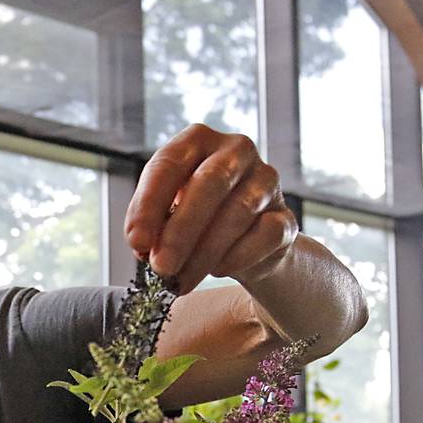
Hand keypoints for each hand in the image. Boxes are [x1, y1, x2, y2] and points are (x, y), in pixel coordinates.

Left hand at [125, 124, 297, 294]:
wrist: (244, 245)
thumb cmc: (195, 221)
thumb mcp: (165, 215)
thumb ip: (152, 224)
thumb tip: (143, 245)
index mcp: (198, 141)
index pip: (169, 163)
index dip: (149, 204)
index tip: (137, 241)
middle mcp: (236, 151)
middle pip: (210, 183)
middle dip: (181, 230)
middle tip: (162, 266)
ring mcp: (266, 180)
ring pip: (238, 213)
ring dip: (204, 253)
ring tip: (182, 280)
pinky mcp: (285, 216)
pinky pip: (264, 236)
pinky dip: (237, 257)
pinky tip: (218, 270)